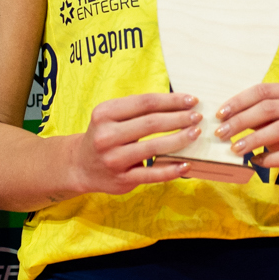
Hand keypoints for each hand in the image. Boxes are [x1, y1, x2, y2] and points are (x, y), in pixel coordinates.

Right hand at [63, 92, 200, 195]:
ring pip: (153, 147)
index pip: (145, 103)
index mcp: (105, 114)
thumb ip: (137, 109)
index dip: (171, 101)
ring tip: (195, 133)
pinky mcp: (122, 179)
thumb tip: (178, 103)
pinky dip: (171, 170)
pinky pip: (151, 174)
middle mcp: (106, 136)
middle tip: (198, 116)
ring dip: (179, 139)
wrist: (81, 166)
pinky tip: (186, 164)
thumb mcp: (111, 116)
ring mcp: (113, 159)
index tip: (191, 100)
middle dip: (179, 118)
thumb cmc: (105, 135)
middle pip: (151, 123)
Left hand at [217, 83, 278, 183]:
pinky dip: (269, 159)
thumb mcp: (277, 123)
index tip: (220, 115)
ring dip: (253, 140)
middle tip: (221, 134)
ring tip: (234, 149)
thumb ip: (258, 117)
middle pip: (270, 108)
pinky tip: (256, 162)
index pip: (263, 91)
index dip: (239, 102)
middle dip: (241, 121)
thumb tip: (226, 117)